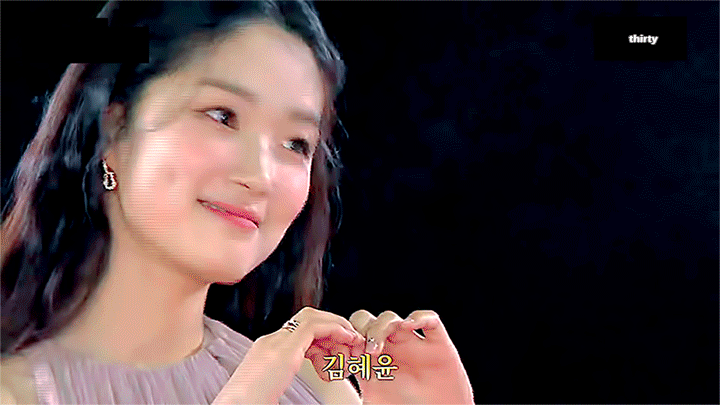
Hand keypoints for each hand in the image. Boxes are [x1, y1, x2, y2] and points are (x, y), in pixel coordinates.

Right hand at [212, 306, 364, 404]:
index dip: (323, 338)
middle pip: (307, 320)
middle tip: (350, 342)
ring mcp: (275, 344)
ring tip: (352, 342)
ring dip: (336, 327)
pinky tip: (347, 339)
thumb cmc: (251, 404)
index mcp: (267, 353)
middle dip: (332, 328)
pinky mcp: (284, 350)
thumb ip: (286, 379)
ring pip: (312, 318)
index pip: (300, 333)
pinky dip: (335, 329)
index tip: (337, 352)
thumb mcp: (273, 389)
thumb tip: (303, 379)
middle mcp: (270, 343)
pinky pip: (315, 327)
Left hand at [348, 310, 473, 403]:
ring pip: (392, 318)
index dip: (347, 343)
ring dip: (381, 327)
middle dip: (361, 330)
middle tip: (362, 351)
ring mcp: (413, 345)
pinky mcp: (438, 346)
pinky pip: (430, 319)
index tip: (346, 358)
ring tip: (376, 348)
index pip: (353, 337)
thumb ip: (357, 399)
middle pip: (368, 322)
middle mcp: (391, 350)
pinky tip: (410, 326)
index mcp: (374, 363)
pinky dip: (420, 318)